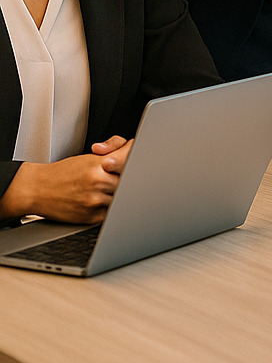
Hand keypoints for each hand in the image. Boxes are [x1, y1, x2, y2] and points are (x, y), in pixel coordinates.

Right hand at [0, 136, 133, 223]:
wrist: (37, 189)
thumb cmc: (65, 172)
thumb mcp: (90, 155)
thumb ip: (115, 147)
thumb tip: (134, 145)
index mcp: (100, 164)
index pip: (131, 160)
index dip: (138, 159)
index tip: (143, 160)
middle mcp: (98, 182)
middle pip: (130, 181)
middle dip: (133, 178)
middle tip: (134, 177)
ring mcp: (94, 201)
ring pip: (123, 198)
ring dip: (123, 194)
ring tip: (115, 189)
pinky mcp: (90, 217)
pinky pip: (112, 214)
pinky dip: (113, 208)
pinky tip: (108, 202)